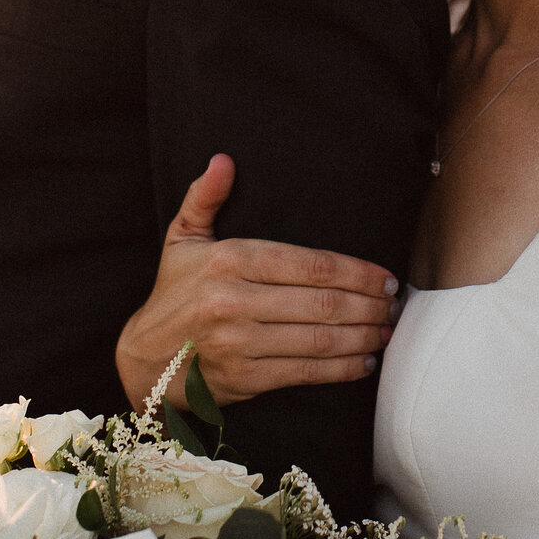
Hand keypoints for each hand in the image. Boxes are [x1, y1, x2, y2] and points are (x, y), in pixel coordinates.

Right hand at [116, 155, 401, 407]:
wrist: (143, 359)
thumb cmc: (173, 294)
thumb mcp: (182, 239)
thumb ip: (205, 198)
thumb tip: (223, 160)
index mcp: (229, 259)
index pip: (310, 264)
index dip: (356, 272)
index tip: (385, 277)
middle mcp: (234, 300)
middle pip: (322, 303)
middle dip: (368, 305)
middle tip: (394, 305)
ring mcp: (240, 343)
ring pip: (320, 339)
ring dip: (363, 336)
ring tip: (387, 330)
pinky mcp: (245, 379)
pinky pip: (306, 373)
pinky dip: (342, 368)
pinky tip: (364, 360)